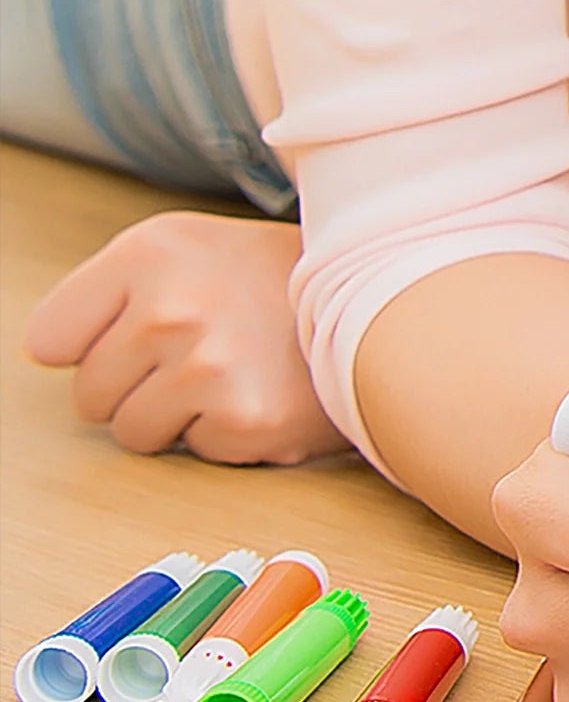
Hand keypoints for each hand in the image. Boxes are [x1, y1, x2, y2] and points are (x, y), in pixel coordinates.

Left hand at [22, 211, 347, 464]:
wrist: (386, 298)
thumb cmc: (276, 283)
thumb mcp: (193, 251)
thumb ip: (118, 291)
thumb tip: (47, 352)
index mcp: (149, 251)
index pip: (50, 339)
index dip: (95, 346)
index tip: (144, 334)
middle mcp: (171, 306)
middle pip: (89, 393)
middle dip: (138, 386)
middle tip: (205, 353)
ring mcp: (207, 365)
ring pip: (133, 431)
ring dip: (180, 416)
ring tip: (237, 374)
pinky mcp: (244, 418)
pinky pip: (196, 450)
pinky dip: (229, 434)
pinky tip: (268, 393)